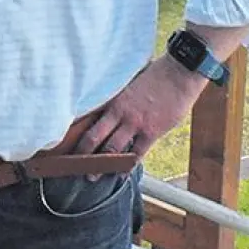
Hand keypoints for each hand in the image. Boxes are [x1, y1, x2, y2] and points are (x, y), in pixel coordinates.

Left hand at [70, 57, 209, 170]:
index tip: (69, 144)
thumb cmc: (156, 74)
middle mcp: (120, 113)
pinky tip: (120, 174)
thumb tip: (110, 108)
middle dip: (83, 155)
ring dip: (102, 165)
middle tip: (75, 167)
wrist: (179, 72)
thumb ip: (119, 98)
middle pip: (94, 138)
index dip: (77, 134)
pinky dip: (127, 166)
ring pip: (112, 149)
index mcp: (113, 100)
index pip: (89, 120)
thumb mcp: (130, 83)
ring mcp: (136, 124)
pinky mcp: (152, 132)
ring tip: (93, 176)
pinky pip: (137, 153)